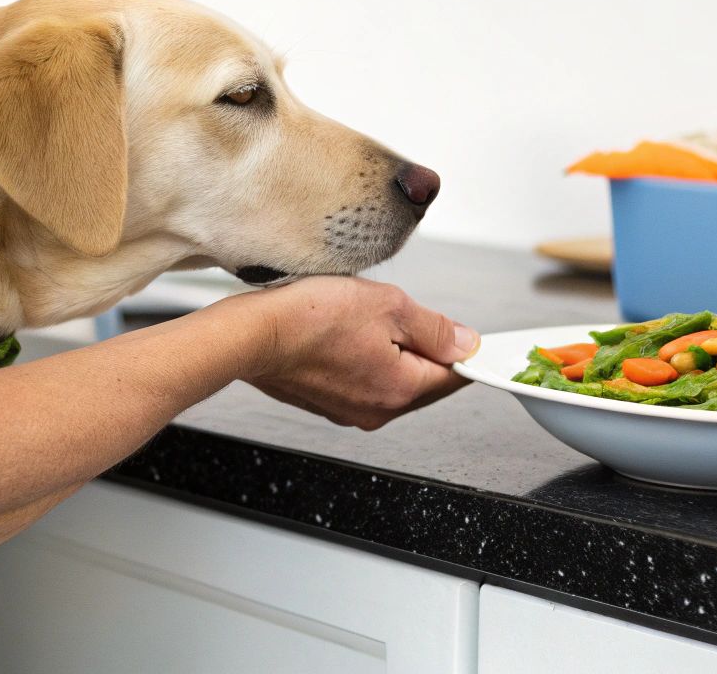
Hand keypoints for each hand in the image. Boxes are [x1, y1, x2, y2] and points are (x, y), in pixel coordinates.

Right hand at [232, 275, 479, 429]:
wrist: (251, 335)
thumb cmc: (310, 318)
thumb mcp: (388, 305)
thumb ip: (433, 327)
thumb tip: (464, 343)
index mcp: (400, 389)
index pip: (453, 376)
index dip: (462, 350)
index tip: (463, 335)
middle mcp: (377, 411)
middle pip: (422, 380)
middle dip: (421, 347)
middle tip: (400, 313)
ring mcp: (349, 411)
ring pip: (391, 379)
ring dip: (390, 350)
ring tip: (363, 319)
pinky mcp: (327, 403)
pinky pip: (362, 381)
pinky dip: (363, 358)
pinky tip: (343, 333)